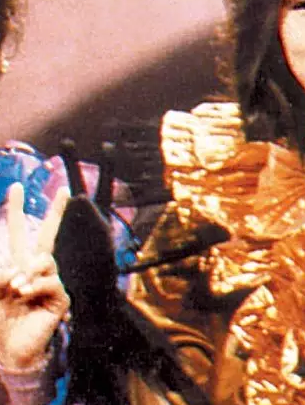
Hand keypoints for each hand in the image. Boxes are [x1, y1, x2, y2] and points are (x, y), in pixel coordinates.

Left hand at [0, 183, 69, 368]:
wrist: (8, 352)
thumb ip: (1, 274)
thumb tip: (20, 269)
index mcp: (16, 265)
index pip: (18, 233)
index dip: (16, 210)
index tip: (16, 187)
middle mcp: (35, 269)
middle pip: (47, 234)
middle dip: (56, 211)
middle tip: (64, 190)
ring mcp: (50, 282)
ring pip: (45, 259)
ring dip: (28, 271)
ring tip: (16, 290)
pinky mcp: (60, 297)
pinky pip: (50, 281)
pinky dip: (35, 286)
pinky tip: (26, 295)